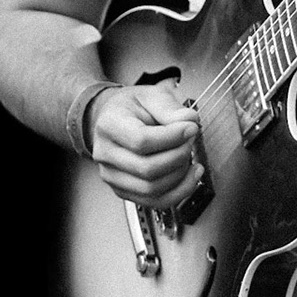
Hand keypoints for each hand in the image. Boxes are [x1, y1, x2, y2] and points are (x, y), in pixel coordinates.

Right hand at [88, 83, 202, 207]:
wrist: (115, 118)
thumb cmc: (133, 107)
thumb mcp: (151, 95)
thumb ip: (170, 108)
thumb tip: (190, 122)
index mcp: (109, 126)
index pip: (141, 141)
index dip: (172, 137)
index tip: (191, 128)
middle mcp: (105, 154)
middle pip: (147, 169)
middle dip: (179, 155)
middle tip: (191, 140)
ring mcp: (112, 176)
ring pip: (151, 189)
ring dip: (180, 174)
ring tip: (190, 155)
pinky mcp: (124, 190)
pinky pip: (155, 201)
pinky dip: (179, 191)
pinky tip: (191, 175)